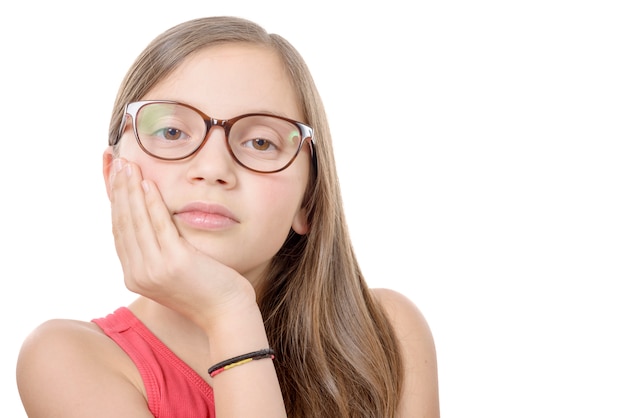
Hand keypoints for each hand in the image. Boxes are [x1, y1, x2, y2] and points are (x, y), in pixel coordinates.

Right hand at [108, 158, 256, 327]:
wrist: (226, 312)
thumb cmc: (205, 289)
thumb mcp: (172, 271)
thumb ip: (156, 252)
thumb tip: (149, 223)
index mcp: (135, 276)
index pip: (120, 232)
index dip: (115, 202)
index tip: (116, 178)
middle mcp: (138, 274)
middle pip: (123, 223)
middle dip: (119, 190)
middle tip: (118, 163)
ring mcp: (155, 269)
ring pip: (136, 221)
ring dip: (130, 190)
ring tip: (128, 166)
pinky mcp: (175, 262)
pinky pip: (159, 225)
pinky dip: (152, 203)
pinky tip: (148, 184)